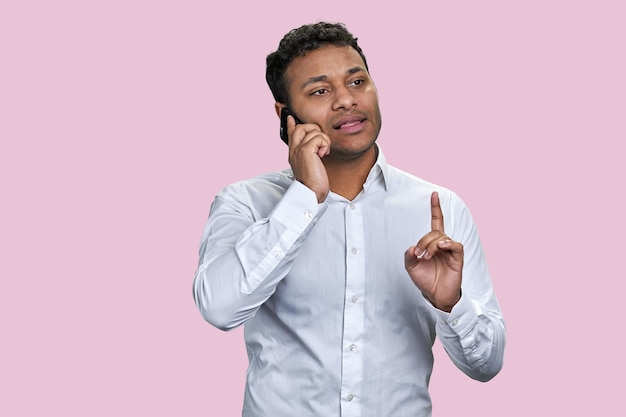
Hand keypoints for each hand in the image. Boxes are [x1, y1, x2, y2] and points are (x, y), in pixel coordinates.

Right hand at [286, 115, 330, 202]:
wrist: (310, 192)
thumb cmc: (312, 183)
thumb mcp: (308, 166)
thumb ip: (309, 155)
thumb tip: (315, 148)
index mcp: (293, 153)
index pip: (290, 134)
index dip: (291, 124)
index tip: (291, 118)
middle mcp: (293, 149)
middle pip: (301, 126)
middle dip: (314, 130)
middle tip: (321, 143)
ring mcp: (298, 149)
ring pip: (312, 130)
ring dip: (323, 139)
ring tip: (323, 152)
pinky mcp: (306, 150)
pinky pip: (318, 137)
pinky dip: (325, 144)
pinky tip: (323, 155)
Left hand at [404, 191, 462, 311]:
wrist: (435, 295)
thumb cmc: (426, 280)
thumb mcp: (411, 267)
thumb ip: (408, 256)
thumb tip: (412, 247)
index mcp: (433, 243)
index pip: (436, 221)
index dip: (436, 208)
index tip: (434, 195)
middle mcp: (443, 244)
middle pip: (434, 232)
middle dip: (424, 241)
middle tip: (419, 254)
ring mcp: (450, 251)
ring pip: (442, 237)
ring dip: (431, 245)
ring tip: (426, 257)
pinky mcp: (457, 258)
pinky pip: (455, 245)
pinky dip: (448, 244)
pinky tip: (442, 247)